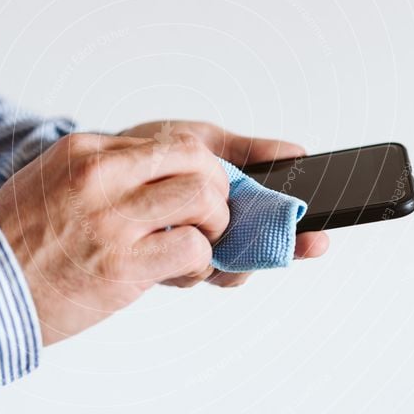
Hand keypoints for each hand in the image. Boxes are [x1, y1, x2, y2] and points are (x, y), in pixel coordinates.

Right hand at [0, 132, 230, 344]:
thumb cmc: (16, 238)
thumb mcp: (52, 179)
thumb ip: (103, 172)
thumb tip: (158, 176)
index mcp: (86, 151)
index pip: (171, 141)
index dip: (201, 166)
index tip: (202, 187)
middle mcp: (101, 176)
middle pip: (197, 159)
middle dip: (218, 188)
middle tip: (210, 214)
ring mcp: (111, 220)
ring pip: (203, 198)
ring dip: (215, 225)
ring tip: (200, 243)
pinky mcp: (120, 266)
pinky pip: (192, 250)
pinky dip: (200, 263)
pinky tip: (182, 272)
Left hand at [119, 120, 329, 286]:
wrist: (96, 163)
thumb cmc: (152, 149)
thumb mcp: (202, 142)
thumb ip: (246, 151)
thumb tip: (296, 151)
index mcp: (227, 214)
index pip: (272, 236)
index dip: (297, 241)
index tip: (317, 239)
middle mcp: (209, 241)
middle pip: (250, 261)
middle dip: (264, 251)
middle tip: (264, 235)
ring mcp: (181, 254)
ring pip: (219, 272)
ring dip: (224, 253)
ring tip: (212, 226)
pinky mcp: (152, 260)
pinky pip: (180, 266)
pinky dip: (187, 250)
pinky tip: (175, 229)